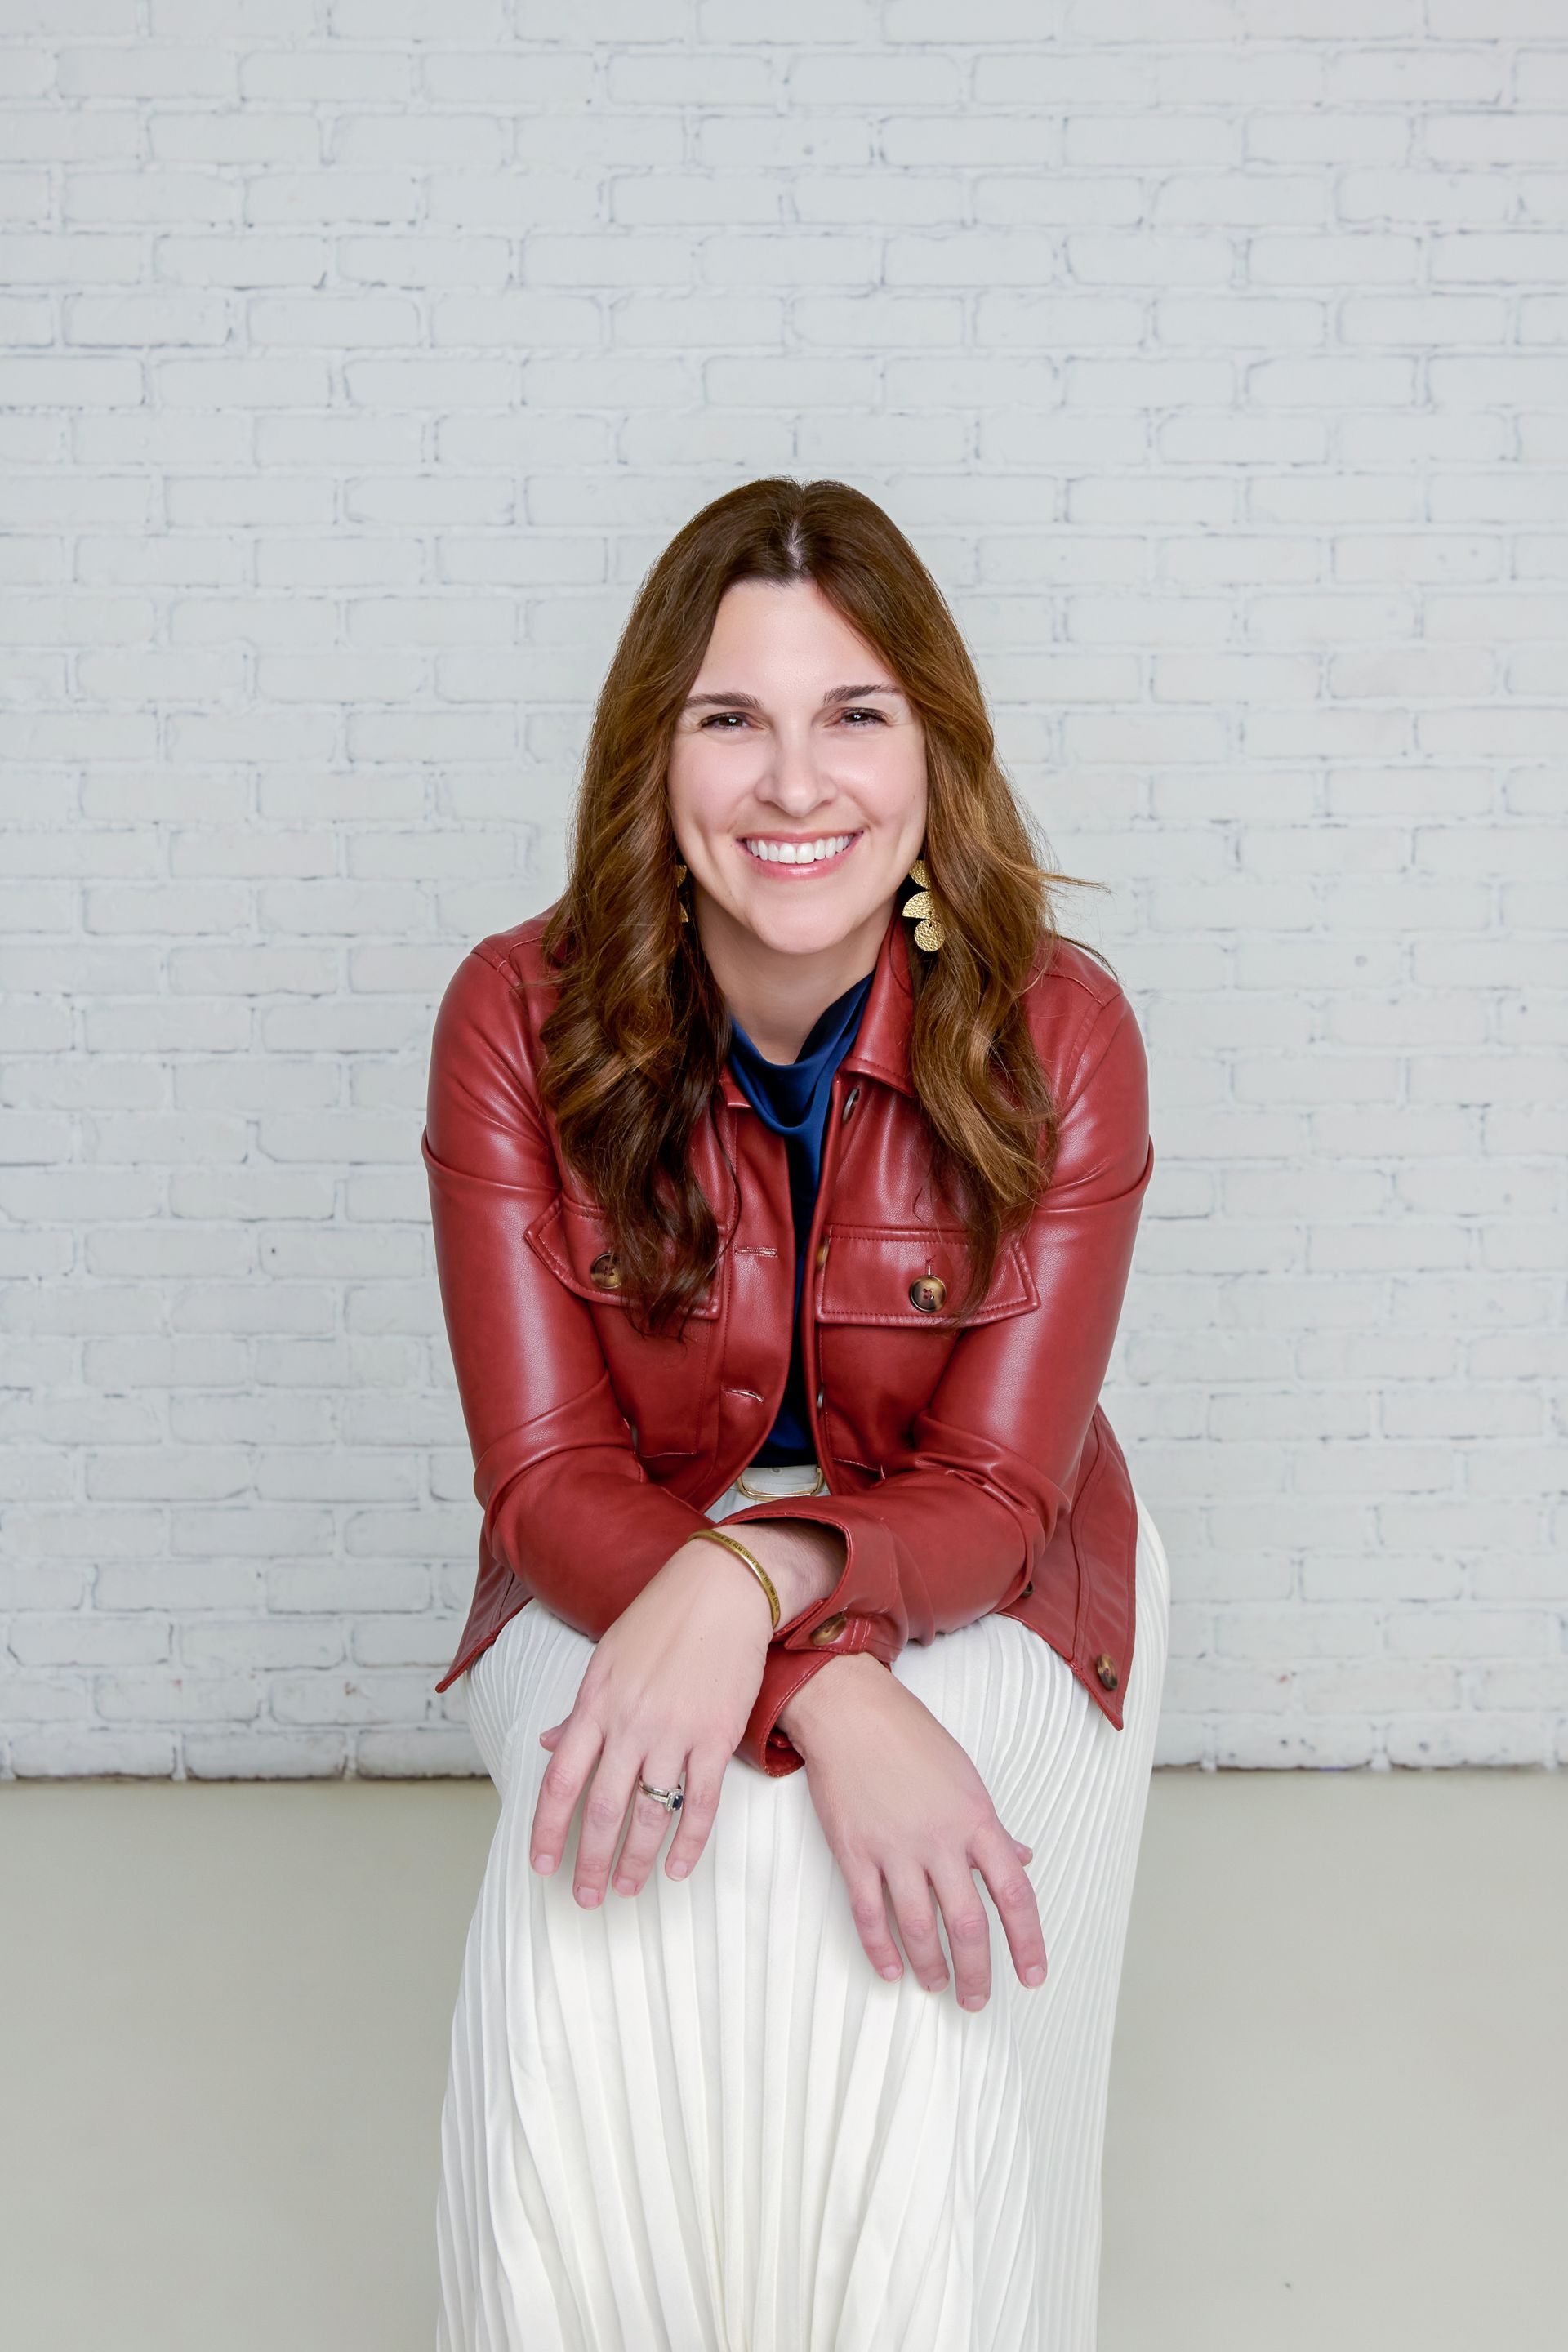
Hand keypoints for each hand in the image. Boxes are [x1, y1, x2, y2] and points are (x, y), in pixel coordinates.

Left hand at [530, 1520, 842, 1906]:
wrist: (720, 1590)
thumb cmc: (660, 1620)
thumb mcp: (605, 1660)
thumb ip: (578, 1710)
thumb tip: (545, 1742)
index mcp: (594, 1704)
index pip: (559, 1782)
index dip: (546, 1831)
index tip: (540, 1865)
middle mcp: (628, 1724)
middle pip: (601, 1810)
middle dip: (589, 1862)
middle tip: (585, 1898)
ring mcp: (673, 1733)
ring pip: (650, 1814)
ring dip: (635, 1861)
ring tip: (628, 1889)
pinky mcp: (715, 1737)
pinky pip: (700, 1804)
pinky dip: (688, 1843)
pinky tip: (677, 1868)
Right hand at [777, 1654, 1045, 2010]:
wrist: (852, 1712)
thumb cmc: (912, 1739)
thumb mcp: (966, 1778)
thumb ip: (994, 1828)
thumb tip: (1023, 1859)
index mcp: (976, 1820)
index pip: (1014, 1894)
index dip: (1027, 1942)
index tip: (1032, 1976)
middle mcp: (940, 1839)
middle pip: (967, 1924)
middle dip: (977, 1972)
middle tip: (977, 2001)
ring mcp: (895, 1848)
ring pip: (918, 1927)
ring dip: (931, 1967)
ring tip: (937, 1986)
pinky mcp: (854, 1851)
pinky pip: (869, 1913)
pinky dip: (880, 1949)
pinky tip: (892, 1970)